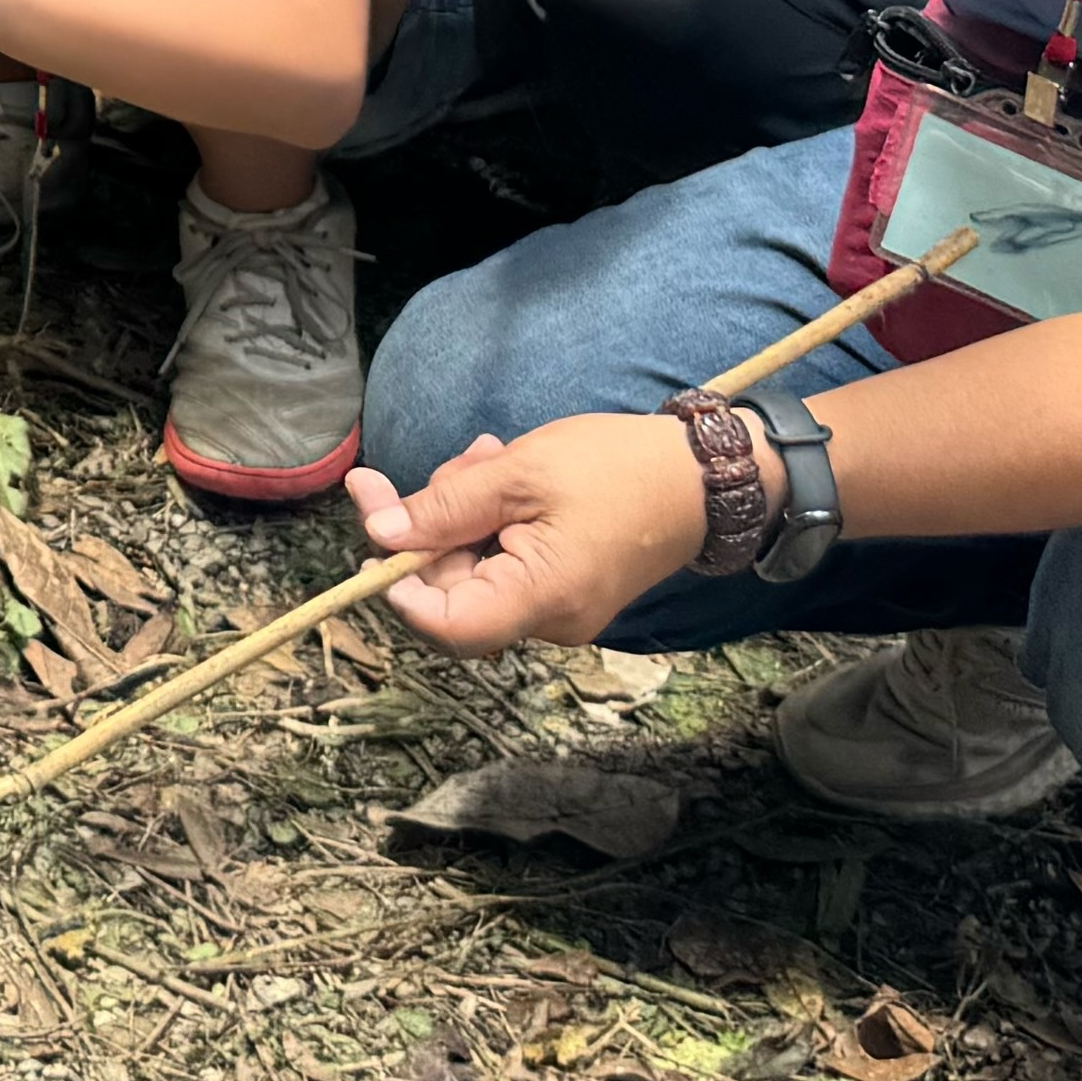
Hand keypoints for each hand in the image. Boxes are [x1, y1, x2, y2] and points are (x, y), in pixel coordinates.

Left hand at [351, 412, 716, 649]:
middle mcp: (549, 621)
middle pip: (454, 592)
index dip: (398, 582)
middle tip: (457, 461)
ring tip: (491, 455)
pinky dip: (493, 519)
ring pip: (477, 570)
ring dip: (466, 511)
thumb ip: (446, 508)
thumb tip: (380, 535)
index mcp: (541, 599)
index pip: (444, 625)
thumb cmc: (619, 468)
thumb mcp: (521, 472)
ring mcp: (559, 609)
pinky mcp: (565, 589)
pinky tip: (504, 472)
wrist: (703, 476)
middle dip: (436, 525)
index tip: (378, 524)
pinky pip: (506, 563)